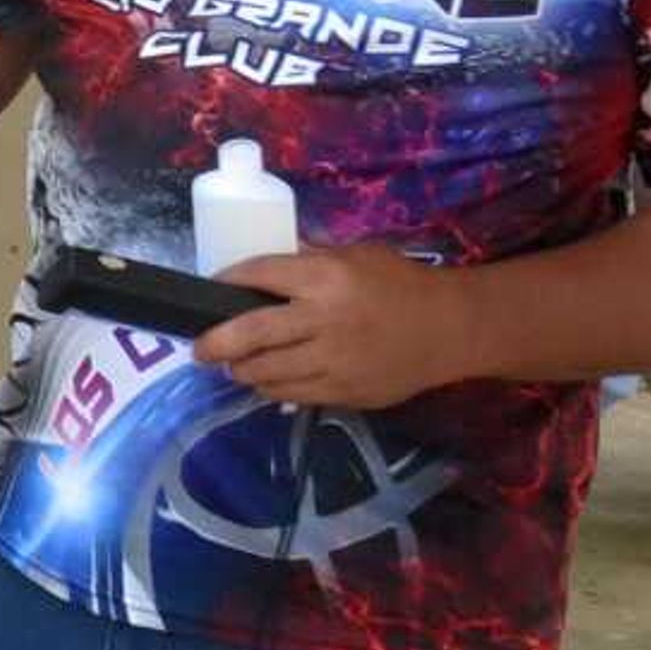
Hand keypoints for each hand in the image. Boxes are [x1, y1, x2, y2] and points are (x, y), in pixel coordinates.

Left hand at [192, 243, 485, 412]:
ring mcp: (332, 361)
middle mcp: (323, 319)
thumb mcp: (357, 256)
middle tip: (198, 348)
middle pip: (249, 333)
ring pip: (264, 371)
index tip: (210, 289)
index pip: (258, 274)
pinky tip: (267, 378)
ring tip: (234, 364)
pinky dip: (271, 386)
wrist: (451, 329)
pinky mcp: (342, 392)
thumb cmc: (400, 285)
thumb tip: (264, 268)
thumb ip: (310, 260)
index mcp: (326, 277)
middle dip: (214, 342)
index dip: (226, 281)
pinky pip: (291, 393)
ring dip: (241, 368)